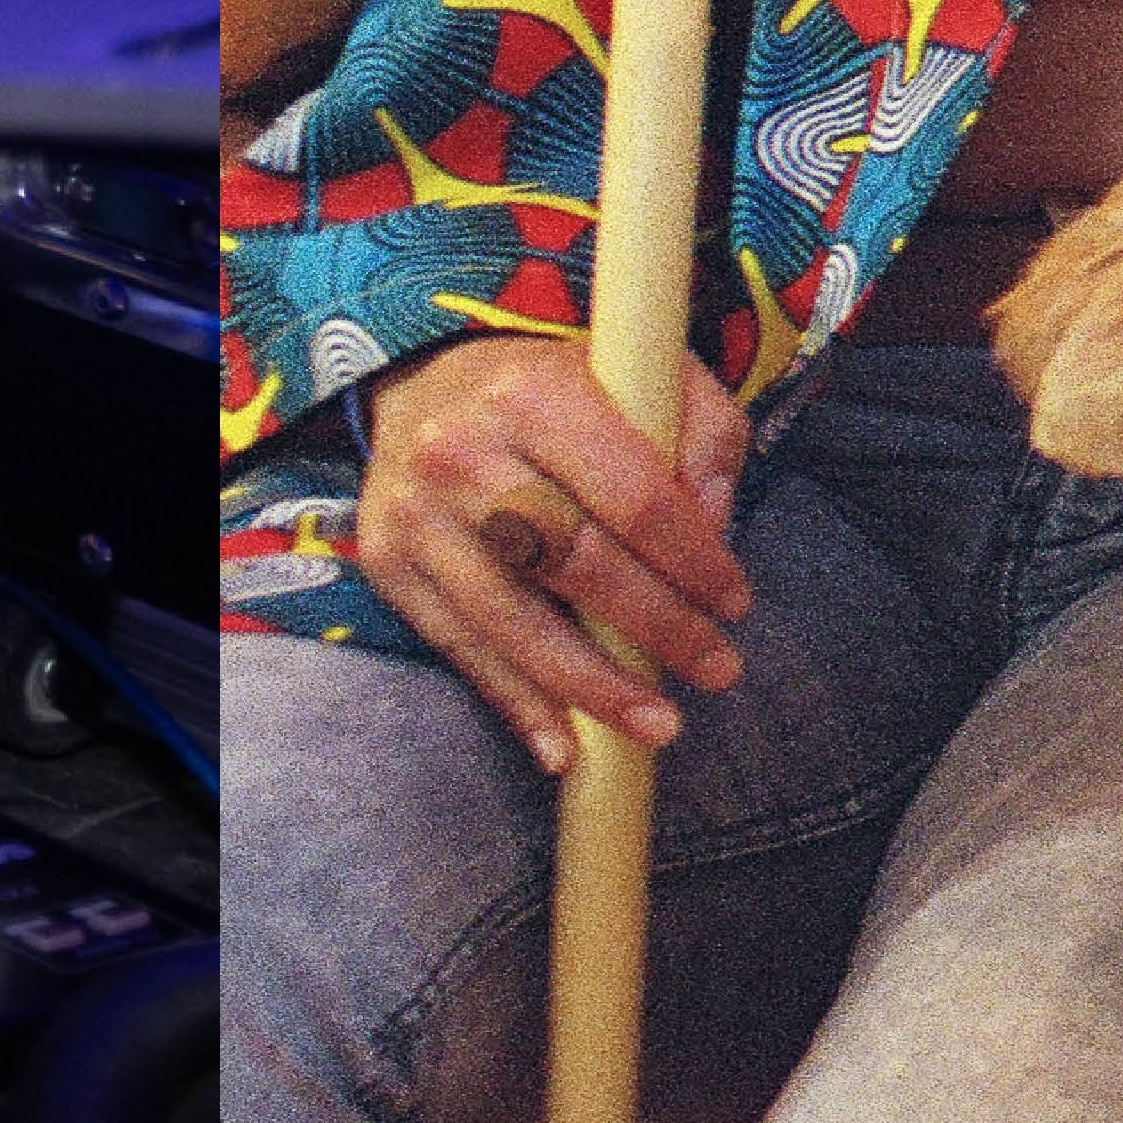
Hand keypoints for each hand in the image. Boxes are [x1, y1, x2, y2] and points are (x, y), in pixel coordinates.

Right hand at [351, 332, 755, 769]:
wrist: (422, 384)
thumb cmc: (551, 388)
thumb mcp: (637, 373)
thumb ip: (700, 434)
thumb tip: (716, 531)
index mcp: (533, 393)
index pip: (633, 496)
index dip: (693, 561)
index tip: (736, 604)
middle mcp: (461, 452)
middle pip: (574, 562)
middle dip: (657, 627)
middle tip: (716, 670)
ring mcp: (416, 514)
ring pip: (513, 622)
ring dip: (593, 688)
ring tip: (658, 726)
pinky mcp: (386, 563)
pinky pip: (460, 649)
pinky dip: (517, 705)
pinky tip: (566, 749)